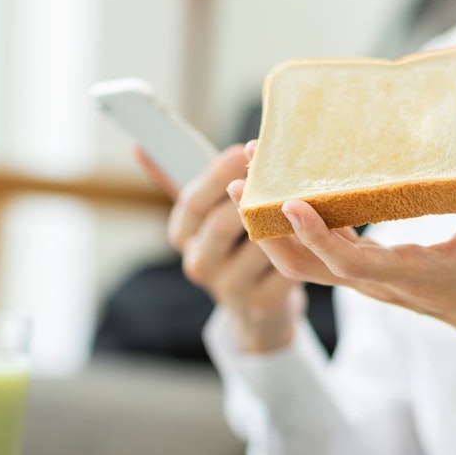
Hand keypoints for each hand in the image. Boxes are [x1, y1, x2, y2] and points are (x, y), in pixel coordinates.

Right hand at [134, 143, 302, 352]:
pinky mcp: (262, 303)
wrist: (255, 308)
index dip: (219, 174)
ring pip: (260, 244)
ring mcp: (229, 288)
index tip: (243, 149)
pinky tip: (315, 232)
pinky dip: (303, 248)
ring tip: (305, 197)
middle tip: (282, 170)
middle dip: (254, 194)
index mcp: (182, 235)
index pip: (192, 201)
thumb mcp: (205, 215)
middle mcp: (199, 264)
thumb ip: (178, 180)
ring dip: (284, 220)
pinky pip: (286, 267)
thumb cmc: (232, 245)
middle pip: (224, 223)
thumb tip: (140, 146)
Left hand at [228, 123, 455, 393]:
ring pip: (303, 263)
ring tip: (251, 177)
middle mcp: (376, 281)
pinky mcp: (365, 270)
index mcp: (408, 273)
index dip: (315, 235)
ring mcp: (366, 279)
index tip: (288, 202)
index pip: (348, 262)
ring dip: (271, 226)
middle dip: (266, 229)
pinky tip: (290, 184)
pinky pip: (319, 251)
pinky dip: (297, 224)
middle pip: (303, 268)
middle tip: (243, 180)